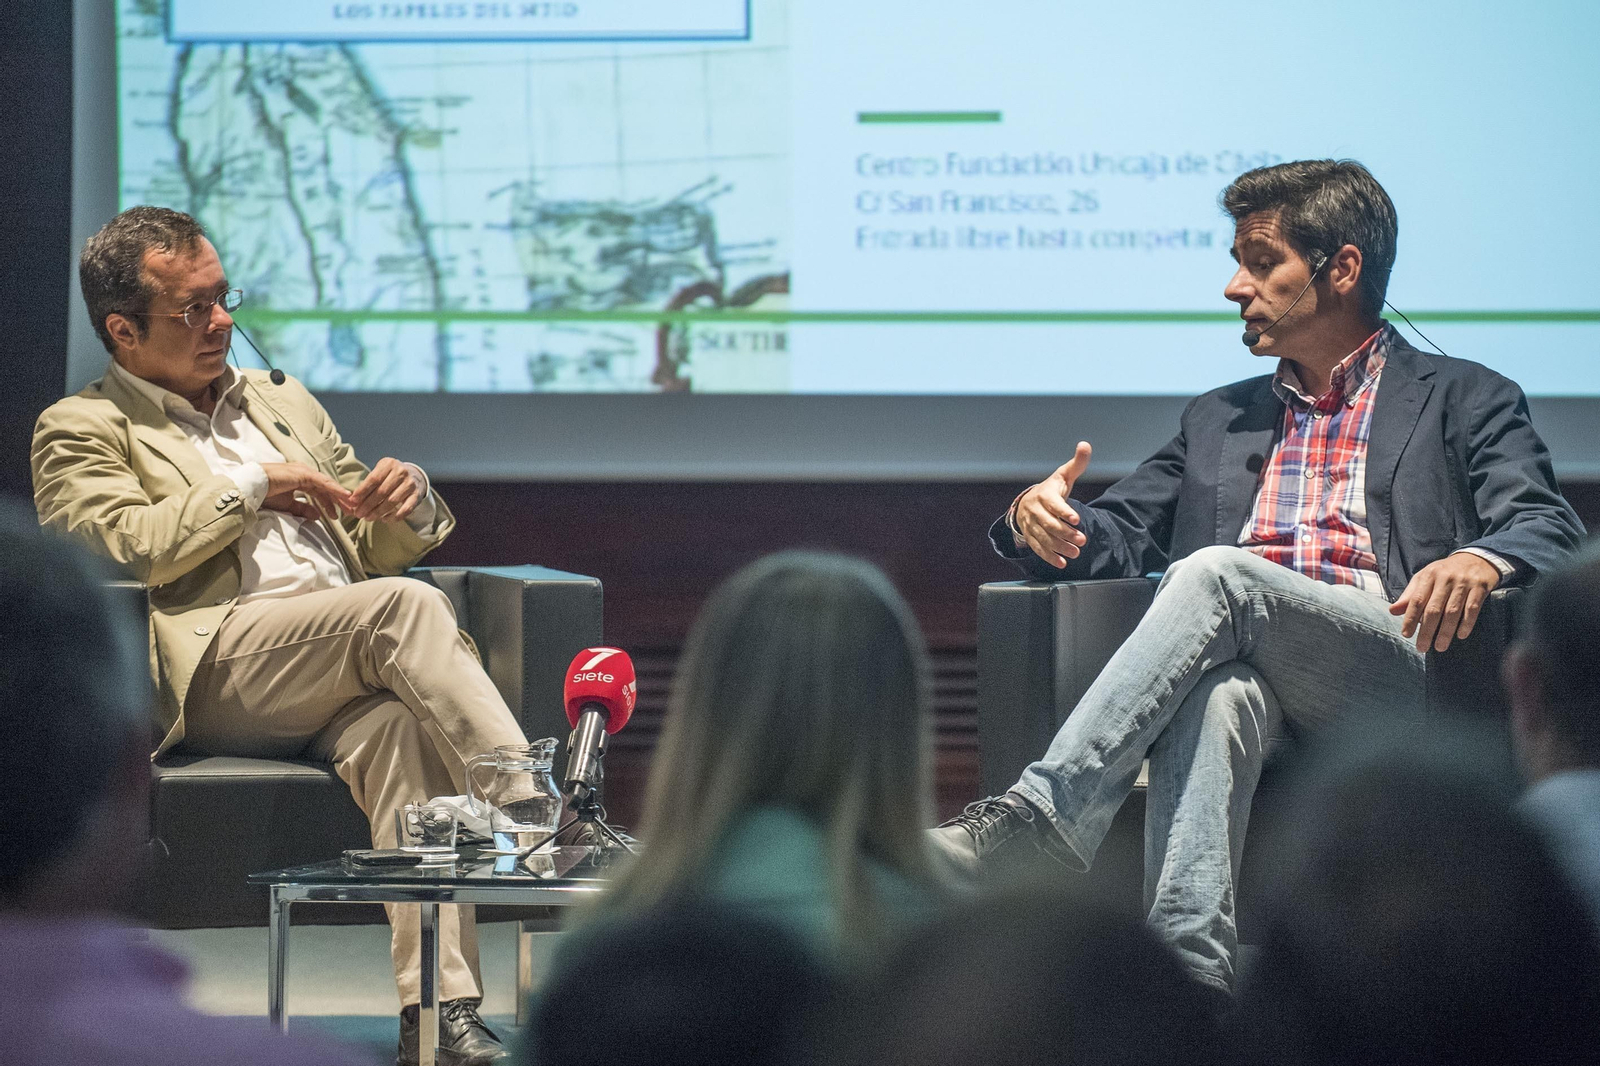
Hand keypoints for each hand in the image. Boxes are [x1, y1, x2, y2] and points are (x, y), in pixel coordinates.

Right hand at [259, 462, 352, 519]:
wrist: (252, 487)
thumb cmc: (266, 495)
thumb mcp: (288, 505)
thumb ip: (302, 509)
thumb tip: (317, 516)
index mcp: (300, 480)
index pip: (320, 492)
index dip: (330, 503)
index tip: (339, 514)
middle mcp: (304, 473)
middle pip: (327, 488)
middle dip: (339, 500)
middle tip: (352, 511)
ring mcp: (304, 471)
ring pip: (327, 485)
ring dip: (340, 495)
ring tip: (352, 505)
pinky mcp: (303, 473)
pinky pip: (323, 482)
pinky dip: (334, 489)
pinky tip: (344, 496)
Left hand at [349, 457, 425, 521]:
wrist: (414, 476)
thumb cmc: (390, 476)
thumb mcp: (380, 472)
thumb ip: (368, 483)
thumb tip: (353, 501)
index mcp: (389, 464)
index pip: (373, 479)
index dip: (362, 492)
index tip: (353, 501)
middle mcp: (401, 472)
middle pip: (382, 492)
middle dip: (368, 505)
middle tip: (358, 514)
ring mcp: (410, 484)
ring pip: (392, 501)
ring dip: (378, 512)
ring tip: (368, 518)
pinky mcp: (417, 495)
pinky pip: (405, 509)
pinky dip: (394, 516)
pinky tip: (384, 519)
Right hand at [1013, 441, 1092, 568]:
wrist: (1027, 503)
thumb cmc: (1051, 489)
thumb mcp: (1063, 475)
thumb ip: (1077, 463)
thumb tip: (1085, 445)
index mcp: (1044, 495)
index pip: (1053, 504)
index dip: (1064, 512)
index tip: (1076, 519)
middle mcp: (1035, 511)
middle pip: (1050, 524)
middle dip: (1066, 533)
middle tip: (1082, 540)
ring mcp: (1031, 525)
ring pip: (1044, 538)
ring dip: (1060, 547)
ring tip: (1076, 553)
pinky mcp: (1030, 537)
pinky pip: (1038, 548)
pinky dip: (1050, 557)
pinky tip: (1062, 563)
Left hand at [1388, 552, 1499, 652]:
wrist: (1477, 558)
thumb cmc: (1445, 572)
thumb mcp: (1425, 578)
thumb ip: (1409, 595)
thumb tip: (1393, 611)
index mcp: (1428, 576)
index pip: (1417, 600)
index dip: (1410, 618)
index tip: (1406, 635)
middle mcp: (1445, 579)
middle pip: (1434, 609)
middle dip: (1427, 631)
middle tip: (1422, 647)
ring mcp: (1464, 583)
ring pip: (1452, 612)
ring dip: (1445, 632)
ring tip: (1440, 647)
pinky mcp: (1480, 588)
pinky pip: (1472, 609)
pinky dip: (1466, 624)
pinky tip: (1461, 635)